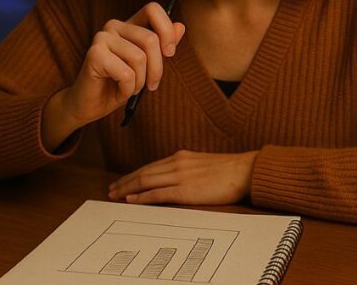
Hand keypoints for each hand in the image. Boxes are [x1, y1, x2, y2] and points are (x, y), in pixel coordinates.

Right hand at [41, 3, 184, 149]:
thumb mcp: (147, 66)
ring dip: (140, 81)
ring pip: (139, 58)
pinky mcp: (94, 54)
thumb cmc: (118, 85)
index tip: (169, 53)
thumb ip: (162, 46)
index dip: (166, 29)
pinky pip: (126, 73)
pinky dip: (128, 88)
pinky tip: (118, 90)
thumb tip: (181, 26)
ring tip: (130, 87)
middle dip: (157, 68)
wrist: (90, 105)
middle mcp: (114, 26)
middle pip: (151, 39)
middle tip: (151, 85)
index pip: (152, 9)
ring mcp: (102, 38)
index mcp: (128, 26)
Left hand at [108, 150, 259, 205]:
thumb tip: (176, 179)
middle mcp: (177, 163)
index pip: (151, 166)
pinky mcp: (186, 190)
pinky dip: (142, 196)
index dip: (134, 174)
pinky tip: (132, 200)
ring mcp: (180, 176)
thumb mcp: (203, 165)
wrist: (245, 171)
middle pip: (143, 172)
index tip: (123, 181)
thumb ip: (187, 169)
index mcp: (181, 157)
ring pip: (146, 181)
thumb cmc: (228, 171)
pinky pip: (158, 193)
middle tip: (111, 189)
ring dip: (128, 188)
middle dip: (125, 181)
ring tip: (115, 195)